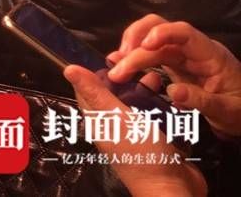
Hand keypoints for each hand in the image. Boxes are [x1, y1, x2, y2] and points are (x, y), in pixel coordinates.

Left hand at [64, 65, 206, 196]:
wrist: (172, 188)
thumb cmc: (142, 154)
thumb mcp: (116, 117)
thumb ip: (95, 93)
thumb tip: (68, 68)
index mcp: (97, 121)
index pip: (89, 89)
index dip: (97, 71)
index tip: (114, 58)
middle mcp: (113, 126)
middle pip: (115, 94)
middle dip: (127, 79)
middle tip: (141, 67)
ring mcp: (134, 133)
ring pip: (136, 104)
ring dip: (146, 91)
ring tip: (156, 80)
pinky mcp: (154, 138)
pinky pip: (153, 116)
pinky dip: (160, 106)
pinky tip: (168, 97)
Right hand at [108, 15, 240, 138]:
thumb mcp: (228, 112)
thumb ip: (203, 101)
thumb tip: (173, 92)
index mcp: (210, 55)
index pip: (184, 32)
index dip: (161, 34)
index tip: (142, 48)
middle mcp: (192, 50)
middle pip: (159, 28)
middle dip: (136, 40)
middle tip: (120, 63)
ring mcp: (181, 56)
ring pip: (150, 39)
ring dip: (130, 48)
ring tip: (115, 65)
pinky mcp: (173, 66)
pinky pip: (150, 54)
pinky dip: (133, 58)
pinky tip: (121, 67)